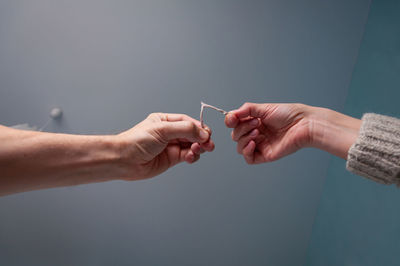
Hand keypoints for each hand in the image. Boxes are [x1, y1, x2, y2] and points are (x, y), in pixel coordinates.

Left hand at [117, 113, 213, 179]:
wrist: (124, 160)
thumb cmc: (136, 141)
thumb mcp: (163, 129)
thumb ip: (185, 130)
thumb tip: (203, 133)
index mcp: (166, 121)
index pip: (188, 122)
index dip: (199, 127)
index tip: (207, 134)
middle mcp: (170, 133)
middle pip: (193, 134)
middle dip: (202, 139)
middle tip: (208, 145)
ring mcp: (171, 146)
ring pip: (192, 145)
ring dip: (198, 148)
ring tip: (197, 150)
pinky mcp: (172, 159)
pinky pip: (188, 156)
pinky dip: (193, 156)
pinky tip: (191, 156)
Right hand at [225, 103, 360, 163]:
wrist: (303, 124)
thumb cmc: (288, 114)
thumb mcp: (263, 108)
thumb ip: (245, 110)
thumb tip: (230, 115)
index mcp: (254, 121)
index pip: (235, 124)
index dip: (231, 122)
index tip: (232, 119)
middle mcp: (256, 133)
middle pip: (236, 135)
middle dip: (242, 128)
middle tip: (256, 123)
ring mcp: (260, 145)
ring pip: (240, 147)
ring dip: (244, 138)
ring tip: (258, 131)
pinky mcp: (265, 155)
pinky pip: (248, 158)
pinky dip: (247, 151)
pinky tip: (253, 143)